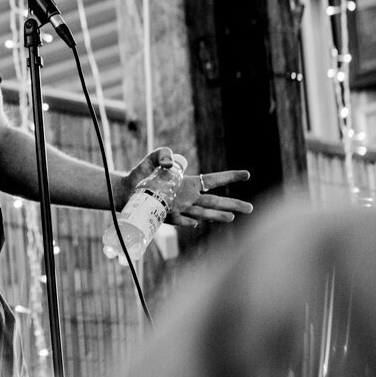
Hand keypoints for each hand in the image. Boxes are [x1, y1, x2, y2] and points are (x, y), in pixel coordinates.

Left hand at [122, 147, 252, 227]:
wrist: (124, 192)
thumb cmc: (141, 175)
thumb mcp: (151, 159)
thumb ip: (162, 153)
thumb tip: (172, 162)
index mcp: (188, 184)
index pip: (212, 180)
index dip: (229, 177)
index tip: (247, 174)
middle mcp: (187, 198)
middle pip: (213, 202)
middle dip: (232, 204)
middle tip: (251, 208)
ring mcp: (178, 209)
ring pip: (200, 214)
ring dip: (215, 216)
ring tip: (231, 218)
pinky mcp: (166, 217)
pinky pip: (178, 220)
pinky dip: (186, 221)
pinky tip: (195, 223)